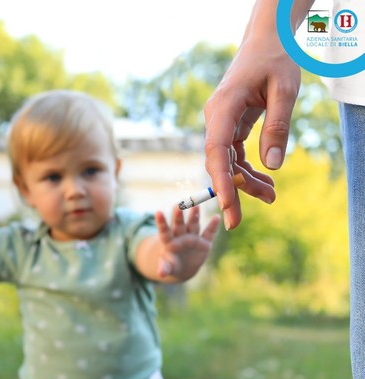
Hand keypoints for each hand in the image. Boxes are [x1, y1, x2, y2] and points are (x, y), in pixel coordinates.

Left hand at [155, 206, 219, 280]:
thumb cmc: (172, 264)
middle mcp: (180, 235)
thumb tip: (161, 274)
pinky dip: (213, 226)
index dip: (161, 222)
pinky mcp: (204, 242)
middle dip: (179, 216)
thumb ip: (164, 268)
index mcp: (169, 240)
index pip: (164, 230)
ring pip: (193, 224)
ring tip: (196, 206)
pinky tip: (217, 217)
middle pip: (179, 224)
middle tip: (178, 205)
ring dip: (194, 215)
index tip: (158, 212)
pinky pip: (209, 233)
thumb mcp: (167, 267)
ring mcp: (192, 237)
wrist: (184, 267)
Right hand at [204, 24, 300, 229]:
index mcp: (223, 107)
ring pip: (227, 161)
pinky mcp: (229, 126)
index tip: (228, 207)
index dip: (221, 181)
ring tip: (272, 195)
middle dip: (235, 189)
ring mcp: (220, 123)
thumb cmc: (275, 59)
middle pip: (220, 162)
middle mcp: (215, 118)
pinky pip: (235, 154)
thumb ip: (278, 127)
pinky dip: (249, 169)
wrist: (265, 42)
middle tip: (252, 213)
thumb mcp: (285, 90)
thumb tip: (272, 166)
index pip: (216, 151)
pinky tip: (266, 179)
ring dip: (246, 181)